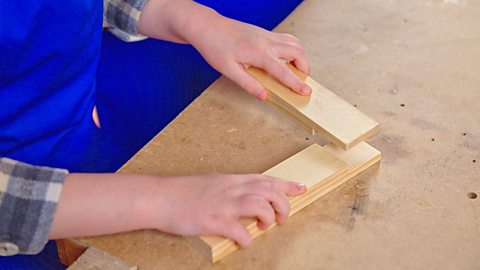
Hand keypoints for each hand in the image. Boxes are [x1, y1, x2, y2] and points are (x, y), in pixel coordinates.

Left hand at [138, 0, 311, 99]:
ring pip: (295, 43)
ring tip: (294, 72)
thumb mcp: (229, 70)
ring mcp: (267, 35)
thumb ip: (248, 84)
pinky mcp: (265, 33)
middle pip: (297, 52)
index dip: (296, 83)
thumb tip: (265, 96)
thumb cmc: (215, 48)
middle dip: (304, 68)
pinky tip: (283, 60)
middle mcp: (266, 42)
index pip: (283, 71)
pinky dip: (292, 50)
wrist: (207, 27)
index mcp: (258, 53)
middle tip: (300, 82)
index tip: (307, 92)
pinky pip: (286, 39)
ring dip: (300, 57)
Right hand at [145, 174, 306, 246]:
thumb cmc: (181, 192)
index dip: (286, 184)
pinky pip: (238, 230)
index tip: (301, 188)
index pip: (265, 179)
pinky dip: (247, 239)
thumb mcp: (210, 183)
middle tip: (282, 218)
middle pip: (268, 191)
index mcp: (230, 180)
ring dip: (268, 217)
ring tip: (265, 227)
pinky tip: (245, 242)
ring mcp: (222, 204)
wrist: (158, 197)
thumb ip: (229, 189)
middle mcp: (230, 189)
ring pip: (259, 204)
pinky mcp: (212, 220)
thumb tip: (244, 196)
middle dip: (283, 204)